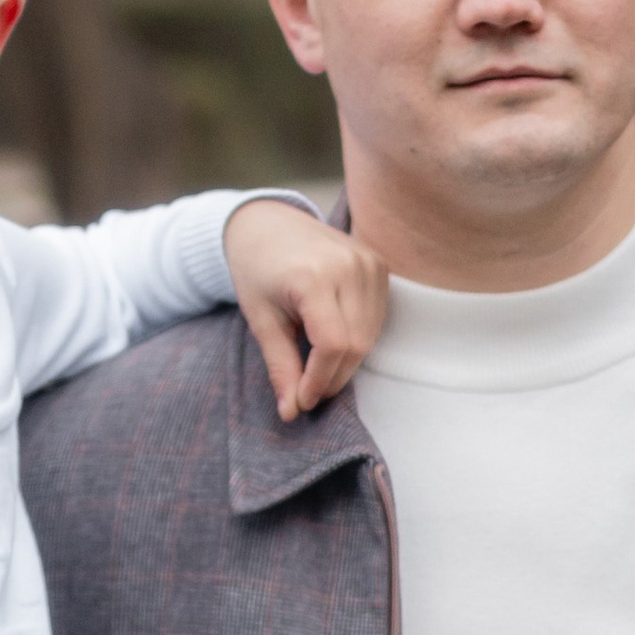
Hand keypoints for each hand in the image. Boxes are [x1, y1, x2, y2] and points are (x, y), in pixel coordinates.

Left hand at [222, 197, 387, 420]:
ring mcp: (368, 262)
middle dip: (333, 376)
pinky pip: (378, 317)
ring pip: (370, 335)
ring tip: (318, 367)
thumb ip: (280, 366)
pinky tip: (334, 340)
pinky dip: (359, 338)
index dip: (320, 380)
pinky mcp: (378, 264)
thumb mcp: (261, 320)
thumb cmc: (256, 270)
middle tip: (309, 390)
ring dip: (346, 361)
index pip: (333, 345)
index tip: (303, 400)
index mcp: (313, 277)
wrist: (267, 223)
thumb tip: (291, 412)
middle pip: (356, 344)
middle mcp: (348, 266)